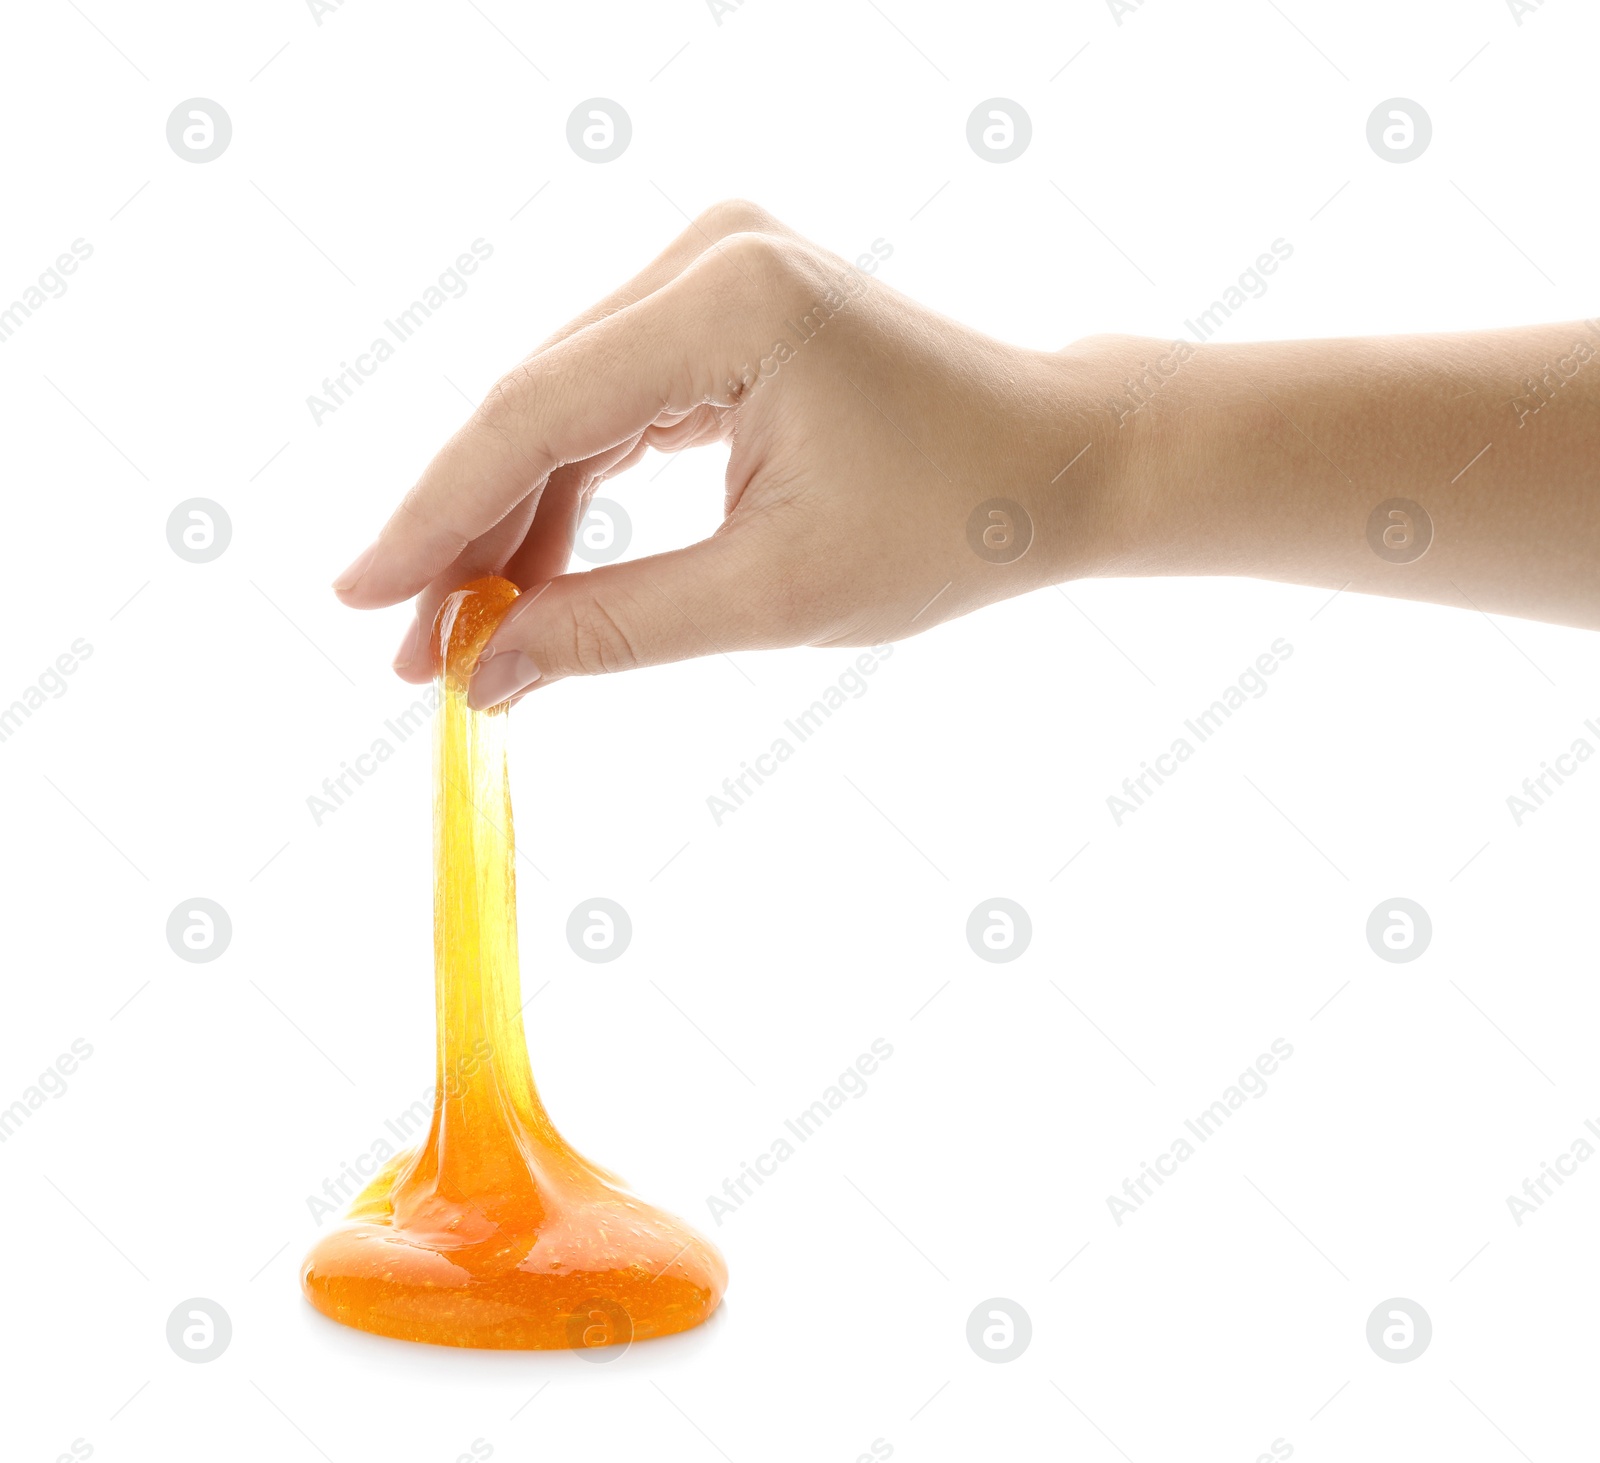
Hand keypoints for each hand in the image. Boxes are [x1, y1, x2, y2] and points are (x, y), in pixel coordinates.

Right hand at [332, 200, 1112, 706]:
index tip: (361, 596)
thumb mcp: (777, 593)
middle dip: (465, 532)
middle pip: (534, 406)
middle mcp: (708, 257)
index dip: (435, 513)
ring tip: (458, 632)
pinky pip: (610, 408)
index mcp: (730, 301)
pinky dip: (569, 494)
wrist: (1054, 464)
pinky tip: (525, 575)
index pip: (536, 413)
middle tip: (406, 647)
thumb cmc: (954, 521)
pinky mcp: (719, 312)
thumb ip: (617, 628)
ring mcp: (711, 275)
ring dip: (509, 521)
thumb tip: (485, 673)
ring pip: (561, 410)